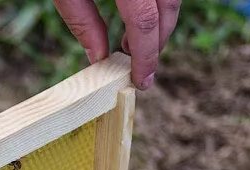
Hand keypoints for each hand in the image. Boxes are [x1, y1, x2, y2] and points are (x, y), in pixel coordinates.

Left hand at [53, 0, 180, 88]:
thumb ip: (82, 21)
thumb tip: (98, 57)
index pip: (144, 21)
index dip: (145, 55)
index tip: (142, 81)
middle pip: (168, 8)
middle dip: (158, 41)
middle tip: (139, 68)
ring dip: (160, 23)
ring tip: (131, 45)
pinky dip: (157, 6)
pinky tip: (135, 20)